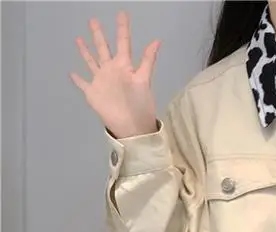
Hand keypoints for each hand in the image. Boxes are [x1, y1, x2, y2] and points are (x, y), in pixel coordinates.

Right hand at [71, 12, 159, 138]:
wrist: (132, 127)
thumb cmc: (140, 105)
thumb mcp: (144, 80)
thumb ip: (148, 60)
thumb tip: (158, 40)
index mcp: (124, 66)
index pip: (123, 43)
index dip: (122, 29)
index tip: (122, 14)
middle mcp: (112, 71)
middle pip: (103, 48)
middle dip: (99, 35)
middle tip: (93, 20)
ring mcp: (101, 81)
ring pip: (91, 62)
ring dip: (85, 51)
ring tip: (79, 39)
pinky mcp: (93, 93)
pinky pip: (83, 83)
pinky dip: (77, 78)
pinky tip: (71, 72)